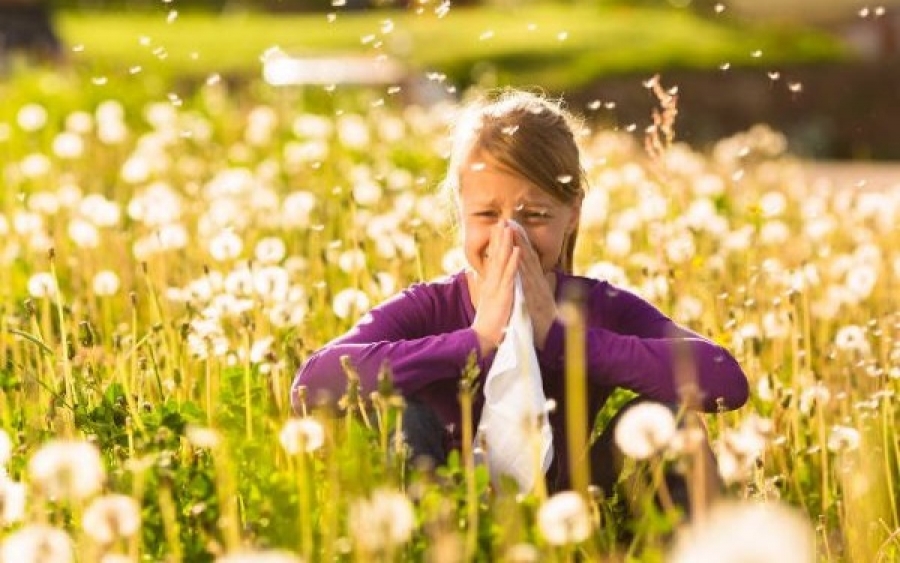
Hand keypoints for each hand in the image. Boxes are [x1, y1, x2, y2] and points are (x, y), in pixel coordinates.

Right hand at [471, 222, 519, 354]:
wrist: (483, 339)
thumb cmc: (487, 322)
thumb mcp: (486, 301)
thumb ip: (482, 288)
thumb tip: (474, 276)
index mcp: (490, 283)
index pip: (493, 259)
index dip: (495, 243)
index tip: (498, 228)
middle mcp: (492, 282)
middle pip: (496, 256)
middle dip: (499, 238)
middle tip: (502, 220)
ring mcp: (497, 287)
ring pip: (502, 261)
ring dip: (505, 244)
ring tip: (509, 227)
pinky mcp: (504, 295)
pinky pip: (510, 276)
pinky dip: (513, 262)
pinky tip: (517, 250)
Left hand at [510, 226, 557, 349]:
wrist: (553, 339)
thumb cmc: (546, 321)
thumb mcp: (544, 301)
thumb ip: (547, 286)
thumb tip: (550, 275)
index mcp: (537, 283)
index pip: (529, 259)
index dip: (521, 243)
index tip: (513, 228)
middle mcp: (538, 283)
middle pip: (528, 257)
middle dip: (519, 239)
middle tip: (510, 221)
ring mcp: (538, 290)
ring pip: (528, 265)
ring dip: (520, 248)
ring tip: (512, 232)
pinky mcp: (536, 300)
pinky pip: (527, 282)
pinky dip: (523, 269)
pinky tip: (518, 258)